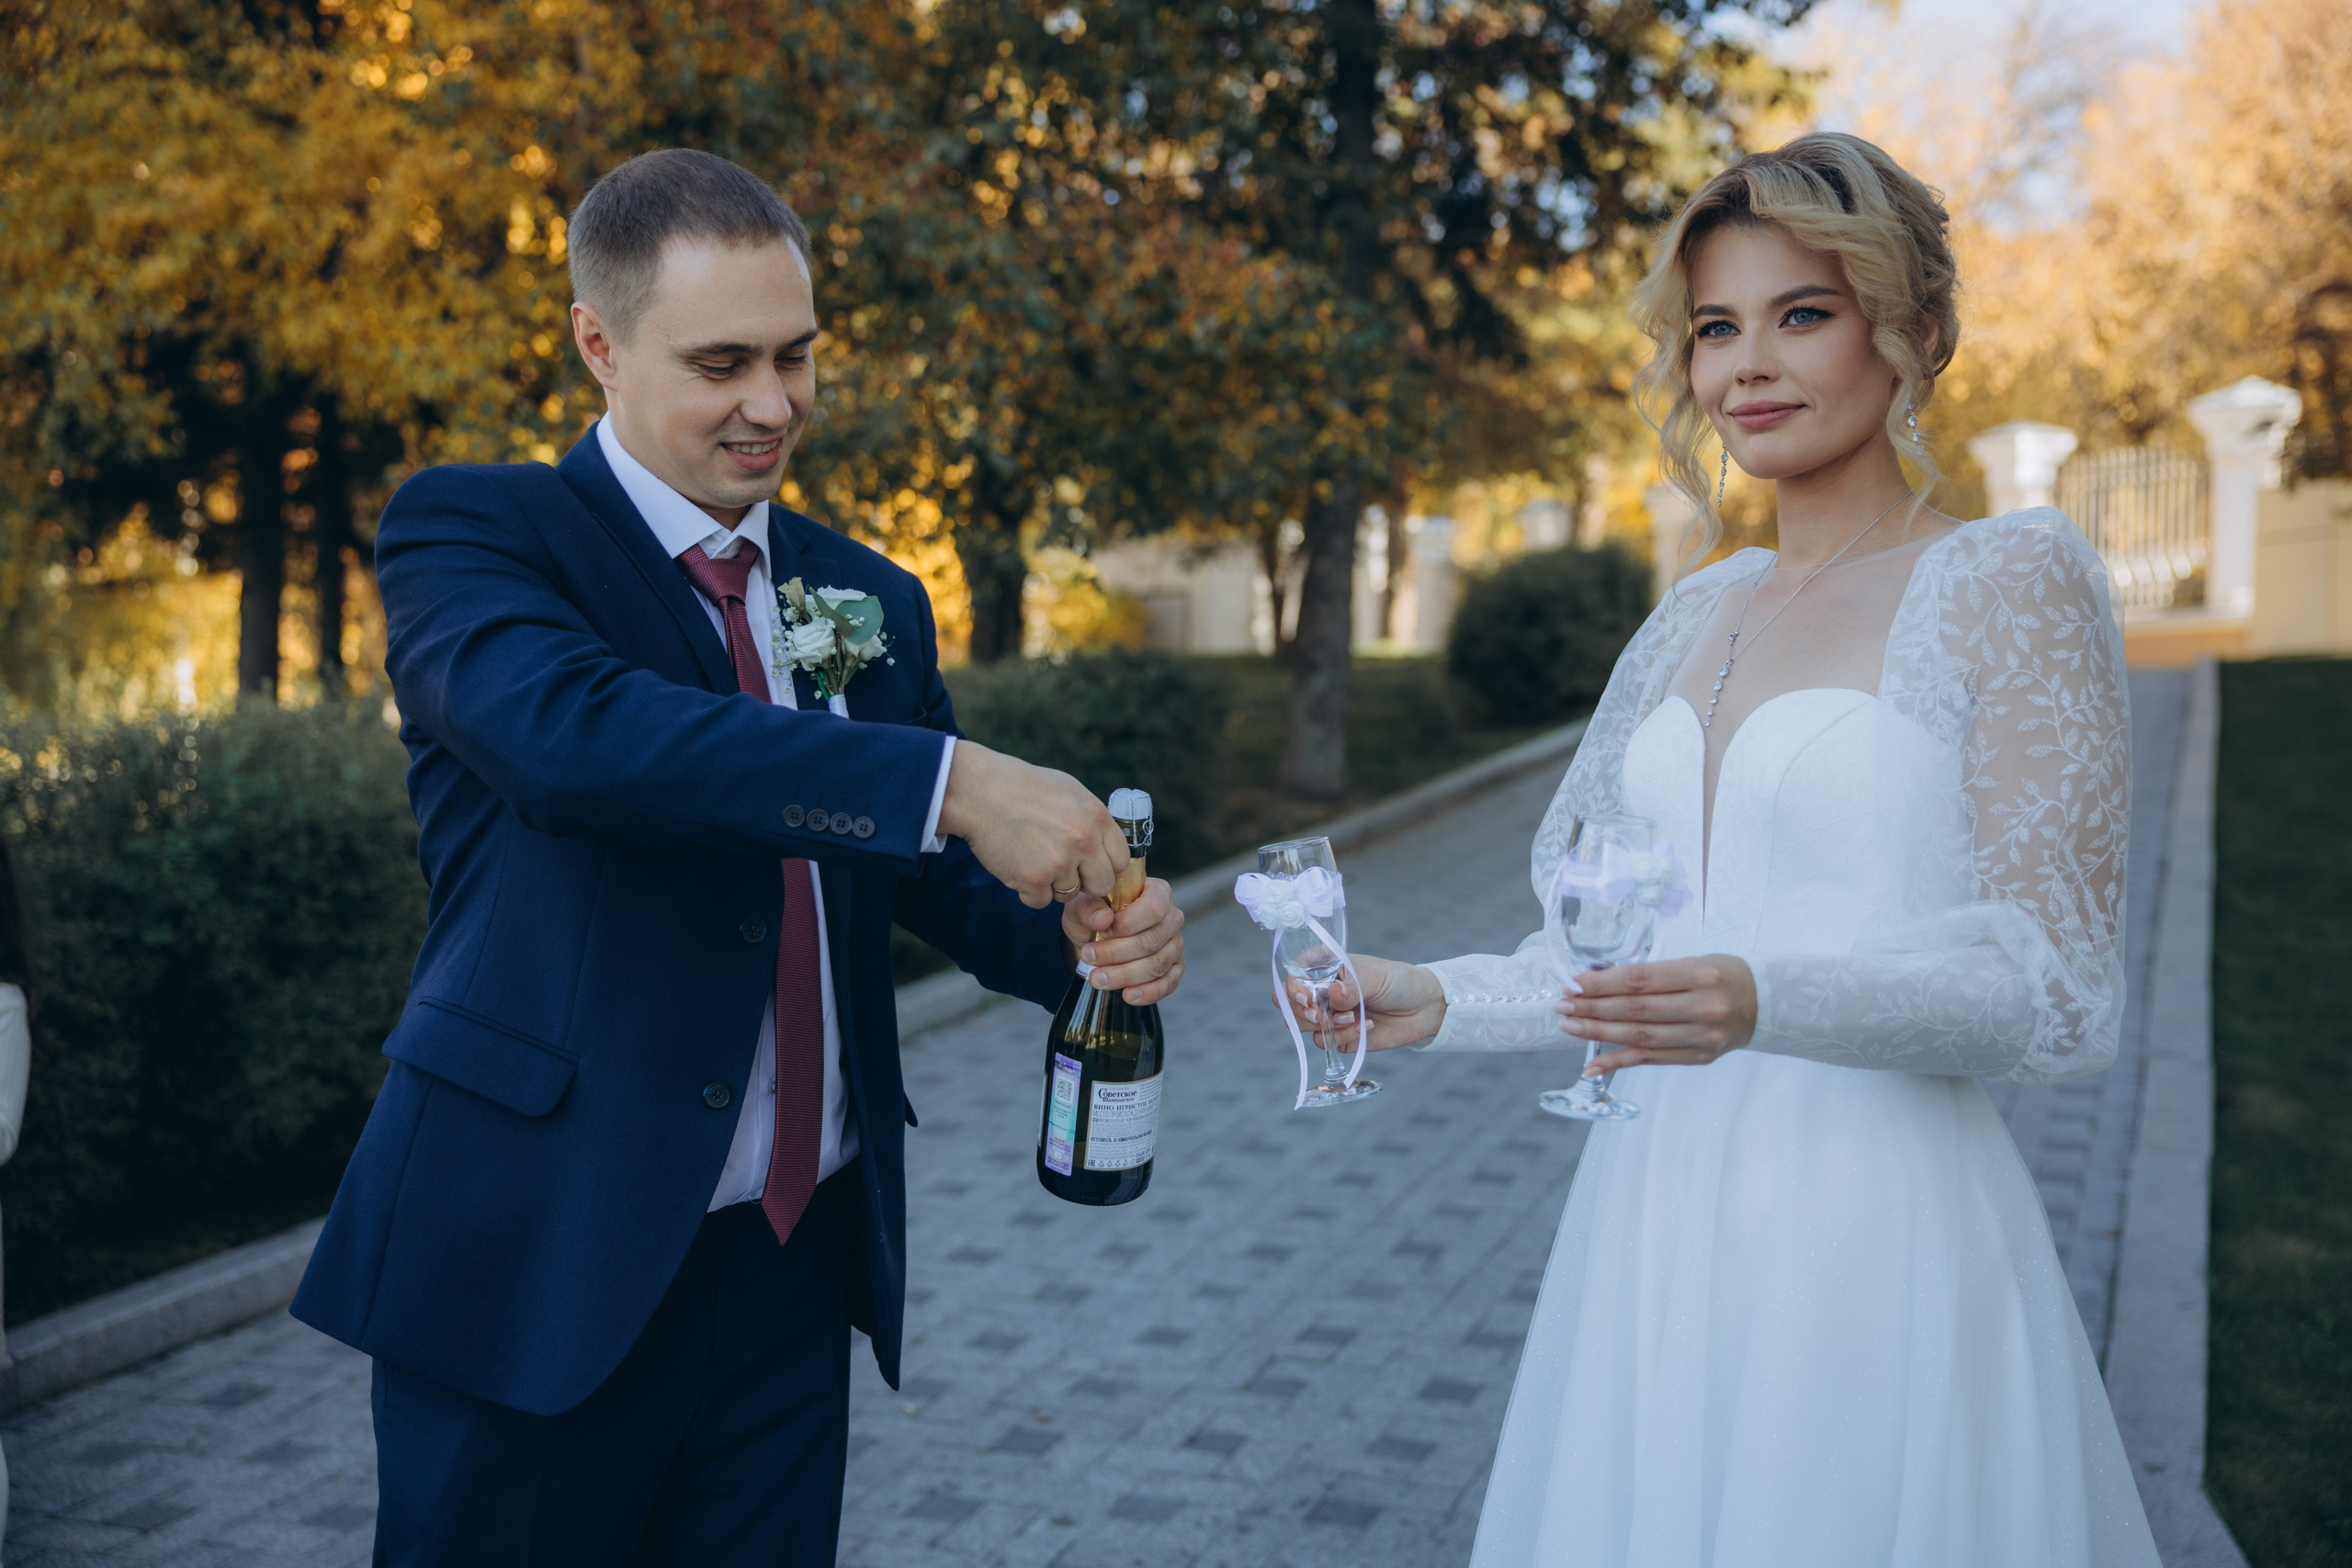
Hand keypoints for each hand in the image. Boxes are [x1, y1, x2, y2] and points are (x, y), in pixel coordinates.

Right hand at [937, 742, 1128, 908]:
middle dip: (1084, 882)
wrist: (980, 791)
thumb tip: (1107, 847)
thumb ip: (1093, 820)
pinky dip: (1028, 891)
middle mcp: (1084, 842)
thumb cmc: (1024, 788)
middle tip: (1061, 867)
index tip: (1090, 864)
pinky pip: (1040, 902)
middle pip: (1101, 885)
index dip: (1105, 865)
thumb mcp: (1070, 792)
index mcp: (1097, 817)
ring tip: (1032, 857)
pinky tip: (1017, 866)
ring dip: (1052, 885)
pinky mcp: (1033, 880)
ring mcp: (1059, 863)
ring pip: (1068, 895)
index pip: (1121, 861)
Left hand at [1061, 878, 1185, 1004]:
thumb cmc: (1093, 914)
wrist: (1094, 937)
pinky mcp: (1174, 967)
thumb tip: (1103, 921)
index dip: (1128, 924)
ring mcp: (1175, 944)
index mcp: (1157, 892)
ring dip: (1125, 975)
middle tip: (1088, 957)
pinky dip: (1148, 992)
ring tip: (1097, 979)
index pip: (1154, 908)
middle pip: (1152, 941)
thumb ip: (1089, 908)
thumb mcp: (1082, 904)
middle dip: (1117, 954)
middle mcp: (1172, 918)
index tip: (1102, 931)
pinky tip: (1127, 995)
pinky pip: (1168, 983)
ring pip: (1157, 965)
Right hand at [1282, 954, 1446, 1050]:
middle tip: (1320, 1015)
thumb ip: (1351, 988)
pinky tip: (1365, 1027)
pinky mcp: (1338, 1036)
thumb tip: (1333, 995)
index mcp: (1324, 967)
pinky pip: (1325, 1042)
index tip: (1307, 999)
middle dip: (1302, 1012)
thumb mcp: (1374, 977)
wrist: (1422, 1008)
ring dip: (1326, 1025)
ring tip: (1354, 1018)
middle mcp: (1320, 991)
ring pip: (1301, 1025)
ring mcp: (1327, 1015)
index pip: (1294, 975)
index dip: (1293, 988)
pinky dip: (1343, 1037)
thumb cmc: (1397, 981)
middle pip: (1289, 1004)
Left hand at [1558, 955, 1756, 1073]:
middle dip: (1592, 1008)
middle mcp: (1703, 1007)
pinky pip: (1651, 1060)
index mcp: (1701, 974)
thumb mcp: (1694, 961)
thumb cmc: (1723, 975)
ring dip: (1598, 1033)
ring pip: (1639, 1037)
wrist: (1765, 1003)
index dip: (1602, 983)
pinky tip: (1591, 1064)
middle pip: (1636, 1010)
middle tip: (1562, 1005)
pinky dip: (1618, 1062)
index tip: (1573, 983)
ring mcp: (1702, 1037)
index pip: (1641, 980)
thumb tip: (1600, 981)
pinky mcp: (1699, 1058)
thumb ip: (1654, 974)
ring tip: (1569, 1027)